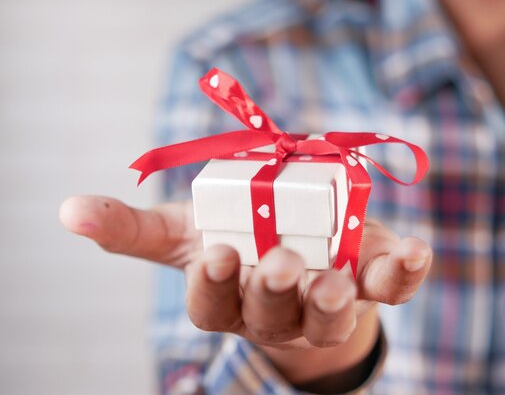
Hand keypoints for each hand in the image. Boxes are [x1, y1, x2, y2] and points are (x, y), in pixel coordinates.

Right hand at [59, 196, 431, 382]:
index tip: (220, 255)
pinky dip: (404, 273)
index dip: (216, 286)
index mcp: (230, 295)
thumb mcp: (184, 230)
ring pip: (329, 315)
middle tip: (279, 266)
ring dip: (334, 297)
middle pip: (272, 314)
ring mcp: (326, 300)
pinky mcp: (369, 284)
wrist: (294, 247)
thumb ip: (133, 226)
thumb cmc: (238, 238)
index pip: (214, 306)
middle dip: (275, 291)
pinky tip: (415, 253)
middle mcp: (278, 308)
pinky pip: (389, 288)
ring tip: (336, 276)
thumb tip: (68, 210)